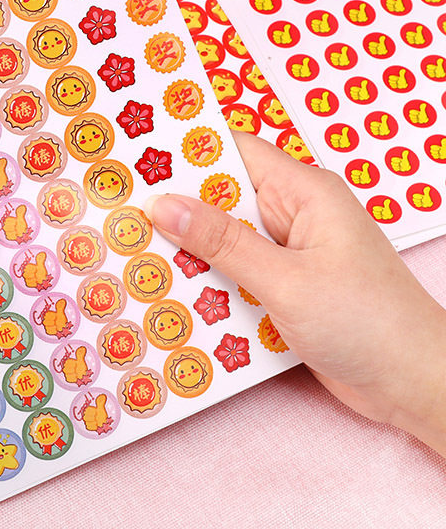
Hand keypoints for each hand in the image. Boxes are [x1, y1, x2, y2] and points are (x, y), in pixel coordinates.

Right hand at [147, 132, 445, 455]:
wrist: (415, 385)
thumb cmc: (366, 323)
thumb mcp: (286, 280)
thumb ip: (223, 242)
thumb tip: (164, 205)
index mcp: (304, 192)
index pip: (236, 152)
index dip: (188, 151)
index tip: (136, 157)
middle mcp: (294, 215)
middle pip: (224, 197)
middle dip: (178, 207)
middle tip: (122, 210)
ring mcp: (289, 252)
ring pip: (225, 238)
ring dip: (190, 250)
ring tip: (134, 250)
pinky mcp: (285, 285)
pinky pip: (236, 271)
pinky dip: (209, 279)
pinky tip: (173, 290)